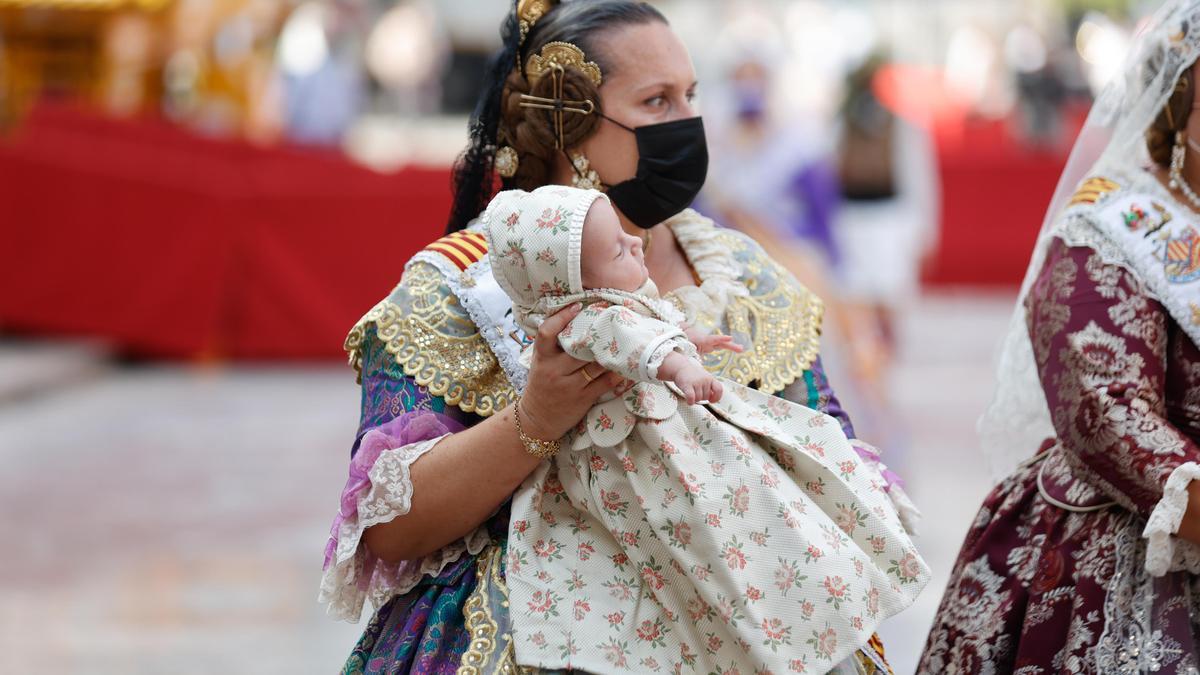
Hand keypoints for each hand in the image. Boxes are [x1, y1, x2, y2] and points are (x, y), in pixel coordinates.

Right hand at [520, 303, 623, 439]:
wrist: (537, 419)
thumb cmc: (541, 384)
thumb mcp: (540, 362)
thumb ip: (552, 344)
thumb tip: (571, 316)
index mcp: (542, 358)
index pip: (546, 332)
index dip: (561, 317)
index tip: (576, 306)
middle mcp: (554, 370)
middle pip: (578, 348)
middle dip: (596, 335)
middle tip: (612, 321)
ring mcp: (569, 385)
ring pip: (596, 364)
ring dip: (611, 353)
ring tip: (624, 341)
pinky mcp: (583, 399)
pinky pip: (605, 383)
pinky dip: (618, 374)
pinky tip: (627, 367)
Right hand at [673, 361, 723, 404]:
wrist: (680, 367)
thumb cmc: (693, 375)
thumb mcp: (704, 378)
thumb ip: (709, 387)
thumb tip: (712, 399)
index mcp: (711, 378)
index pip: (719, 389)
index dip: (716, 397)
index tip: (711, 400)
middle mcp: (705, 380)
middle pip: (706, 397)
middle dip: (701, 398)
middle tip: (696, 394)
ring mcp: (696, 382)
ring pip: (699, 399)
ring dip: (695, 400)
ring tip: (691, 395)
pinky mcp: (687, 385)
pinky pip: (691, 398)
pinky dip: (690, 402)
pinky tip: (689, 401)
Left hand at [685, 327, 744, 354]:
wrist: (681, 335)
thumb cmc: (683, 343)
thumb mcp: (686, 350)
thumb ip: (692, 357)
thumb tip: (697, 366)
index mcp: (703, 340)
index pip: (713, 339)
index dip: (721, 339)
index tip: (730, 338)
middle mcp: (708, 340)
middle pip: (721, 342)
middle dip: (730, 345)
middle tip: (741, 348)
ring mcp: (710, 342)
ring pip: (722, 344)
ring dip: (732, 347)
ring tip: (741, 349)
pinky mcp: (710, 344)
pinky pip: (720, 345)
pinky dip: (727, 347)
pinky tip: (737, 350)